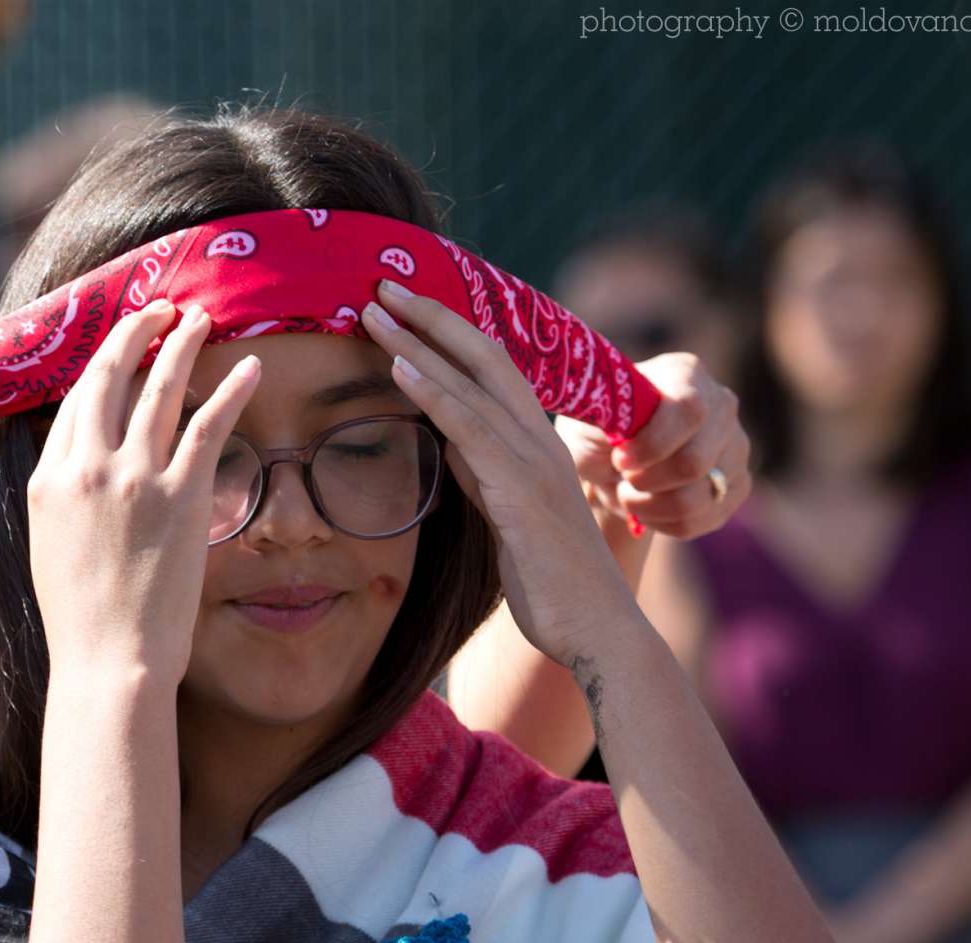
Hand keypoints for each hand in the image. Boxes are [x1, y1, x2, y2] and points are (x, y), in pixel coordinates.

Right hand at [27, 300, 260, 679]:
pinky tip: (250, 366)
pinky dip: (232, 388)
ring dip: (183, 343)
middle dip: (137, 333)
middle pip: (110, 374)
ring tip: (201, 318)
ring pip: (161, 387)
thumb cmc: (82, 622)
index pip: (76, 402)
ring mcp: (134, 478)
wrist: (108, 662)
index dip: (104, 366)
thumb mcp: (49, 548)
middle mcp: (86, 467)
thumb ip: (62, 500)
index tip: (124, 347)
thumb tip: (80, 473)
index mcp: (48, 480)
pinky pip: (210, 423)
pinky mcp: (181, 495)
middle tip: (161, 310)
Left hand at [360, 279, 647, 666]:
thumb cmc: (553, 584)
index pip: (489, 369)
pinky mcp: (522, 489)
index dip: (446, 333)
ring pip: (472, 381)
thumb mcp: (506, 516)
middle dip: (429, 315)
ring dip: (418, 340)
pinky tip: (399, 364)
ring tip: (372, 308)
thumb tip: (450, 438)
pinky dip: (433, 390)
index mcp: (535, 444)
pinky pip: (471, 427)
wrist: (597, 632)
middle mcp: (538, 439)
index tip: (401, 306)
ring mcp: (533, 460)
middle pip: (482, 355)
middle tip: (379, 283)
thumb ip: (483, 472)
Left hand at [556, 353, 751, 539]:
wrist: (612, 463)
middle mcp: (722, 406)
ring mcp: (736, 447)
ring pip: (700, 497)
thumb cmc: (599, 432)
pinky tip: (646, 506)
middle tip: (621, 476)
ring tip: (627, 492)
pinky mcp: (736, 486)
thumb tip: (623, 434)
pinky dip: (663, 521)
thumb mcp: (591, 419)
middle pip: (695, 461)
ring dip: (650, 505)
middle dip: (647, 481)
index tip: (619, 459)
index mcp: (686, 374)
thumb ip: (607, 419)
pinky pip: (702, 519)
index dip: (652, 444)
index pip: (689, 410)